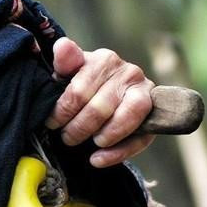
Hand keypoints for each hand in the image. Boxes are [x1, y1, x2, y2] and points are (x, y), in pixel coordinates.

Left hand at [45, 36, 156, 167]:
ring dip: (102, 137)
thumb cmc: (83, 83)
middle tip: (67, 137)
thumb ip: (65, 61)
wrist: (107, 93)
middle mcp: (129, 73)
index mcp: (105, 60)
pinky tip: (97, 159)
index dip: (62, 111)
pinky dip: (117, 153)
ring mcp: (144, 94)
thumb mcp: (69, 71)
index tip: (52, 122)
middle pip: (99, 108)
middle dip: (78, 128)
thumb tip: (63, 47)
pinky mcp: (153, 117)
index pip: (80, 90)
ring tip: (87, 144)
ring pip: (124, 120)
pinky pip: (139, 139)